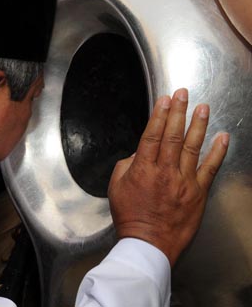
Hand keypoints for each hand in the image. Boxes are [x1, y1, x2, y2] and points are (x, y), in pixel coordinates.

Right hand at [108, 88, 228, 265]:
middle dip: (179, 112)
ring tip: (203, 107)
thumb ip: (127, 165)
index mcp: (143, 169)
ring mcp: (184, 181)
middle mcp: (165, 171)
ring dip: (199, 124)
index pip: (152, 134)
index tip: (165, 99)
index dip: (159, 115)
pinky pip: (210, 168)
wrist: (149, 243)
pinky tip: (222, 137)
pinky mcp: (198, 193)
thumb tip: (139, 153)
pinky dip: (217, 151)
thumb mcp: (115, 187)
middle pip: (173, 135)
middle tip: (184, 94)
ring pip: (193, 147)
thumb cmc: (131, 216)